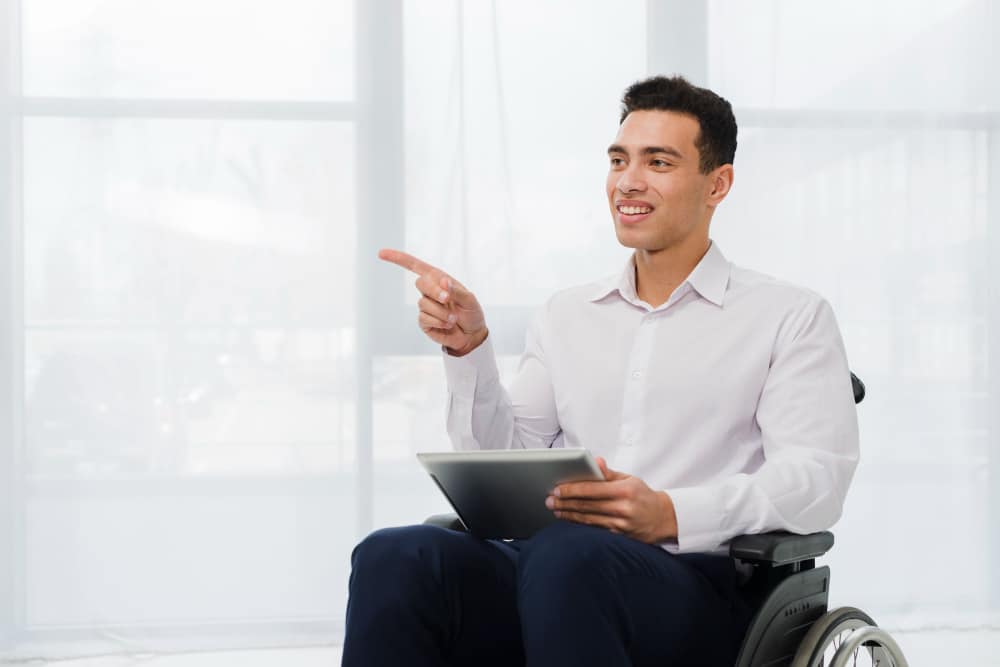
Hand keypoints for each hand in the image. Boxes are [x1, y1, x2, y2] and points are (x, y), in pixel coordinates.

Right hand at [378, 248, 487, 355]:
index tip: (381, 253)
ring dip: (441, 312)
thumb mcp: (469, 299)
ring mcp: (426, 306)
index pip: (416, 266)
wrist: (472, 335)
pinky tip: (447, 325)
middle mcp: (430, 291)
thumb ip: (456, 290)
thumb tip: (443, 281)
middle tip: (447, 300)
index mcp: (440, 280)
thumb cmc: (472, 313)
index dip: (398, 259)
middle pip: (420, 283)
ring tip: (453, 318)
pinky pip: (424, 318)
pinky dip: (438, 321)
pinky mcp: (424, 322)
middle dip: (434, 291)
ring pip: (424, 303)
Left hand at [546, 457, 677, 543]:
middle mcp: (622, 508)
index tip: (557, 488)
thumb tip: (595, 461)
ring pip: (587, 519)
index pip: (592, 489)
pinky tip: (569, 519)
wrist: (662, 519)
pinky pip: (594, 528)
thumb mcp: (629, 479)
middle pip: (586, 505)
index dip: (572, 489)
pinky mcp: (618, 535)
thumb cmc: (643, 495)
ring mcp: (619, 524)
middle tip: (549, 499)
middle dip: (565, 502)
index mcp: (624, 491)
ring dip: (568, 514)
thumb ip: (609, 473)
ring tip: (555, 509)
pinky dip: (579, 524)